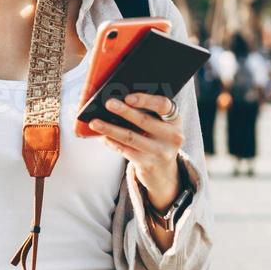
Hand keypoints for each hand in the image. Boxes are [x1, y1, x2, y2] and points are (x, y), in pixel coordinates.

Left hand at [89, 92, 183, 209]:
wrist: (164, 173)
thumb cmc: (157, 140)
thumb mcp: (161, 126)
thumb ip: (148, 112)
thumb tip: (118, 99)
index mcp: (175, 120)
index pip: (163, 105)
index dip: (146, 100)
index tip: (128, 97)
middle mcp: (172, 136)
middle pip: (145, 121)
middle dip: (124, 111)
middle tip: (108, 103)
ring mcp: (160, 152)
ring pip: (131, 138)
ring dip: (110, 129)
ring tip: (95, 122)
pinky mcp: (148, 165)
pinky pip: (125, 150)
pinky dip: (111, 142)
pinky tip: (101, 136)